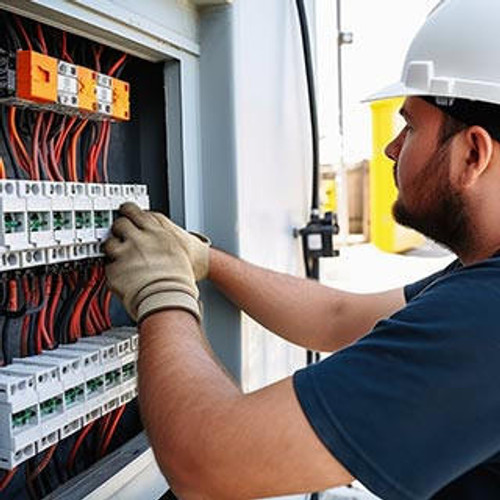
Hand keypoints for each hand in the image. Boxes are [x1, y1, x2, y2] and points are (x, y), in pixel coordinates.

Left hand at [103, 203, 200, 322]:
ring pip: (109, 243)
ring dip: (112, 249)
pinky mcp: (114, 270)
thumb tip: (155, 239)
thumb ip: (162, 241)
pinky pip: (108, 266)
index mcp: (157, 232)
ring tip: (121, 258)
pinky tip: (124, 277)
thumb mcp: (178, 252)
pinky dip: (114, 271)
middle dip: (119, 229)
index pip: (136, 211)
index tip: (126, 212)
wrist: (170, 299)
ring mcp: (125, 253)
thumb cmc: (179, 280)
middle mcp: (139, 239)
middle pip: (120, 223)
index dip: (129, 211)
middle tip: (121, 235)